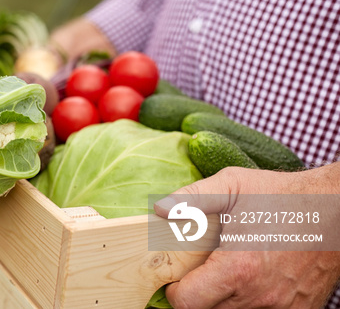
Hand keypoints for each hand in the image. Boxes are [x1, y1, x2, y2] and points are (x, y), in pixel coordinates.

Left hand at [154, 166, 339, 308]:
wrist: (334, 209)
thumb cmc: (282, 196)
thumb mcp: (232, 185)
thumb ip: (192, 199)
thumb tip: (160, 209)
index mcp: (236, 269)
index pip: (187, 303)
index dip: (176, 292)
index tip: (177, 278)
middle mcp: (258, 295)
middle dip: (200, 294)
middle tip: (203, 269)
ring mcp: (282, 307)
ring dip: (227, 298)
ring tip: (230, 271)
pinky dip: (253, 301)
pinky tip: (255, 278)